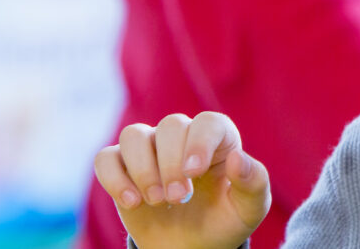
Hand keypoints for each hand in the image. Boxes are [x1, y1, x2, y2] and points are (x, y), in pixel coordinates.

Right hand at [94, 112, 270, 248]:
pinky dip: (114, 178)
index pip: (208, 123)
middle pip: (170, 126)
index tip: (194, 173)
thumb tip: (237, 158)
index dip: (199, 143)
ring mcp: (149, 149)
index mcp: (218, 140)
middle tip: (178, 199)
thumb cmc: (223, 220)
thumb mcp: (249, 209)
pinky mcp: (121, 167)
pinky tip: (132, 202)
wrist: (192, 246)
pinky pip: (106, 158)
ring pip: (134, 135)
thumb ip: (253, 182)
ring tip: (156, 200)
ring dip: (143, 169)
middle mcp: (183, 137)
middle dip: (171, 164)